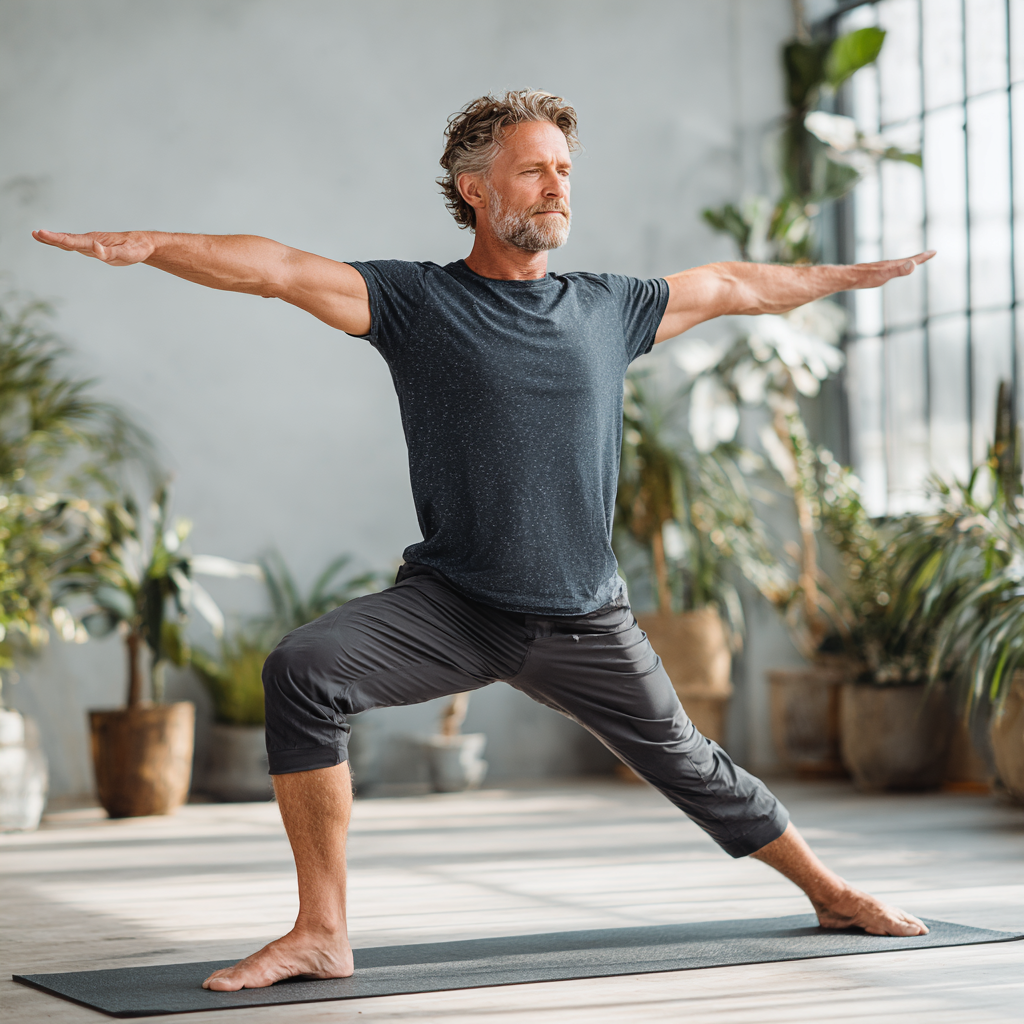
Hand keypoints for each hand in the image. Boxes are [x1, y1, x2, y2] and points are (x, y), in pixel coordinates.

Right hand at [32, 229, 153, 265]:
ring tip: (38, 235)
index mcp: (95, 242)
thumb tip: (95, 248)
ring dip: (54, 239)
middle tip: (34, 233)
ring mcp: (92, 244)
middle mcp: (91, 241)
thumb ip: (110, 253)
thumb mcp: (126, 254)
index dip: (55, 238)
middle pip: (67, 240)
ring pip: (70, 242)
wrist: (143, 244)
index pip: (71, 241)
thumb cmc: (136, 249)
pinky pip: (77, 245)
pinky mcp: (95, 248)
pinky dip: (65, 243)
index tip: (40, 233)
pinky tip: (59, 243)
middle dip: (50, 238)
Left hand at [845, 250, 934, 288]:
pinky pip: (889, 268)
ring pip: (898, 264)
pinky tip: (891, 270)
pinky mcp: (874, 272)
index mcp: (893, 265)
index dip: (923, 257)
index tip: (934, 251)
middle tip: (929, 254)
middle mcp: (888, 264)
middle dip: (919, 258)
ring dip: (908, 262)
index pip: (912, 260)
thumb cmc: (865, 278)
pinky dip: (895, 268)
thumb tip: (913, 264)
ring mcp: (881, 268)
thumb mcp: (884, 275)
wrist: (847, 277)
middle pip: (907, 260)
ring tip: (913, 261)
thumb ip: (899, 270)